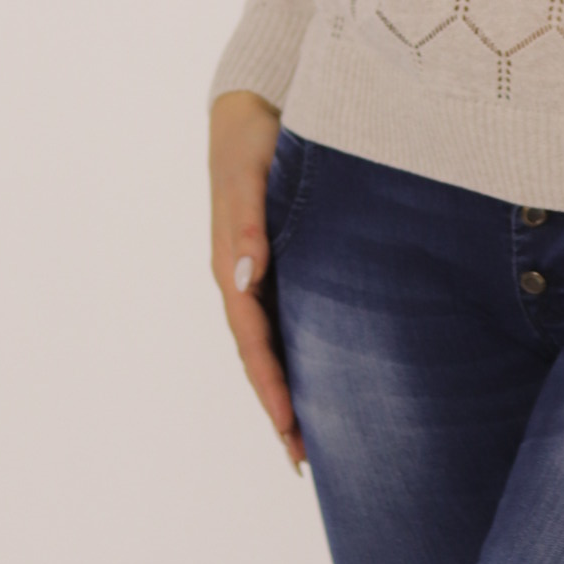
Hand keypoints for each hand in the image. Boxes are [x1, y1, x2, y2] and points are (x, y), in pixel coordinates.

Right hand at [209, 88, 305, 470]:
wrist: (258, 103)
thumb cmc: (251, 137)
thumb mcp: (246, 174)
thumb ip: (245, 225)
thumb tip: (245, 279)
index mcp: (233, 267)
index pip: (252, 342)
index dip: (270, 387)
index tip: (289, 428)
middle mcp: (247, 278)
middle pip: (261, 356)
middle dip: (281, 407)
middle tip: (305, 460)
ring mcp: (265, 272)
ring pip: (277, 343)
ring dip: (293, 388)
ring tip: (317, 438)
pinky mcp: (286, 261)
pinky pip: (292, 317)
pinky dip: (305, 352)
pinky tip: (329, 373)